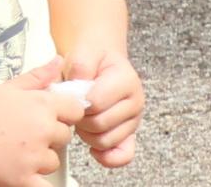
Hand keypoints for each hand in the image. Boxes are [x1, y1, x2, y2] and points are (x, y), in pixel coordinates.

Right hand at [0, 61, 84, 186]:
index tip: (53, 118)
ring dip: (41, 160)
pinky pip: (45, 186)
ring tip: (17, 153)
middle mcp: (43, 130)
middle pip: (65, 137)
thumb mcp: (9, 88)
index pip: (76, 110)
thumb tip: (59, 61)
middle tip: (28, 137)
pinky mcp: (22, 180)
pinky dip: (39, 183)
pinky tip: (27, 177)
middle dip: (50, 137)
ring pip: (53, 161)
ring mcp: (33, 157)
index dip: (65, 114)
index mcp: (43, 105)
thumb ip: (39, 76)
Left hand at [72, 51, 146, 168]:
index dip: (77, 103)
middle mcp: (136, 101)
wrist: (100, 61)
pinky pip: (122, 156)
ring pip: (104, 141)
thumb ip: (82, 65)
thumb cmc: (91, 60)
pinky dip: (106, 156)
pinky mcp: (129, 135)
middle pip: (99, 125)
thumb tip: (79, 85)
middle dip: (81, 119)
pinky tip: (94, 148)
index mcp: (127, 80)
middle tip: (78, 108)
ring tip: (85, 119)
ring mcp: (134, 120)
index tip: (74, 93)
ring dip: (87, 134)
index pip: (95, 103)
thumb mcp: (84, 53)